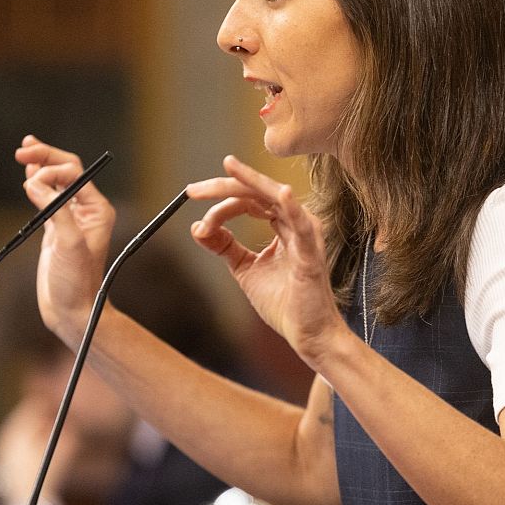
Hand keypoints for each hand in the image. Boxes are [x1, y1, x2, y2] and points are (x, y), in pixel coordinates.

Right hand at [16, 135, 115, 340]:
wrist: (72, 311)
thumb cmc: (76, 282)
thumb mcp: (68, 244)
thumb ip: (54, 210)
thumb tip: (33, 183)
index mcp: (97, 209)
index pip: (74, 174)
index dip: (51, 170)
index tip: (31, 181)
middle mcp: (87, 210)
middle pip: (66, 171)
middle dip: (45, 157)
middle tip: (24, 147)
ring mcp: (71, 219)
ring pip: (55, 182)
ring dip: (40, 166)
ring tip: (24, 150)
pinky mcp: (56, 229)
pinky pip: (47, 198)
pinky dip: (36, 185)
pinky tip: (27, 174)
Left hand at [186, 156, 354, 364]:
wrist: (307, 334)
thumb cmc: (284, 302)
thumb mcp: (244, 268)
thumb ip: (224, 246)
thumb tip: (197, 227)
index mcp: (283, 223)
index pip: (248, 200)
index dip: (219, 206)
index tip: (197, 222)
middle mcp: (296, 222)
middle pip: (257, 191)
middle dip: (224, 186)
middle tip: (192, 190)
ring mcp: (306, 234)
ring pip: (275, 196)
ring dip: (248, 183)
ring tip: (226, 169)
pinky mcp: (311, 252)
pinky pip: (301, 224)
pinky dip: (290, 207)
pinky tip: (282, 194)